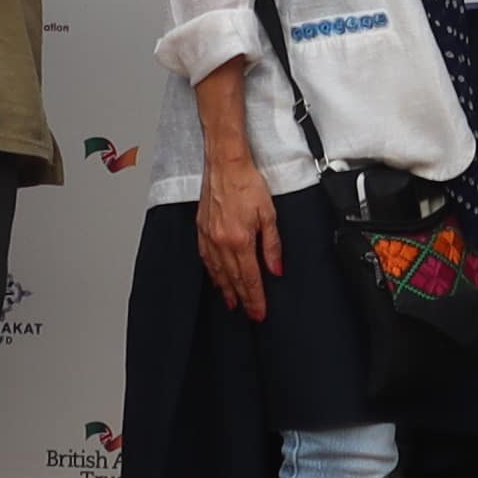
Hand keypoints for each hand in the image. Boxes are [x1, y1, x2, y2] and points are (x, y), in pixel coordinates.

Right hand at [198, 148, 282, 319]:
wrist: (225, 163)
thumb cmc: (247, 182)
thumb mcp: (269, 214)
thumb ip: (272, 244)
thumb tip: (276, 268)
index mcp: (240, 240)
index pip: (250, 278)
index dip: (255, 298)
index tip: (259, 312)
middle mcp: (221, 242)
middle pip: (233, 279)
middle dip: (242, 299)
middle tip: (249, 313)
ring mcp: (209, 236)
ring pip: (218, 272)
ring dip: (225, 289)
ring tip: (232, 302)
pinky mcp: (201, 229)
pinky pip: (206, 258)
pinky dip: (212, 272)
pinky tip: (216, 278)